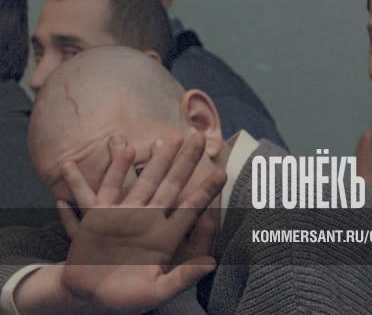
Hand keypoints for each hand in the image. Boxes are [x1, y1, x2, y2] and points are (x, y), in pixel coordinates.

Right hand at [55, 132, 225, 314]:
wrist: (88, 295)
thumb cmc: (126, 298)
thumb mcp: (156, 292)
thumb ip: (182, 278)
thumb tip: (211, 265)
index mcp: (165, 236)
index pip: (191, 208)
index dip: (206, 190)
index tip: (222, 172)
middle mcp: (149, 220)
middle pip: (172, 184)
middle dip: (186, 161)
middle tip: (199, 136)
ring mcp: (125, 214)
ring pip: (145, 179)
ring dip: (157, 159)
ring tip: (169, 136)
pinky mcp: (100, 214)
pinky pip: (110, 186)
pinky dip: (117, 169)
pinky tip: (125, 150)